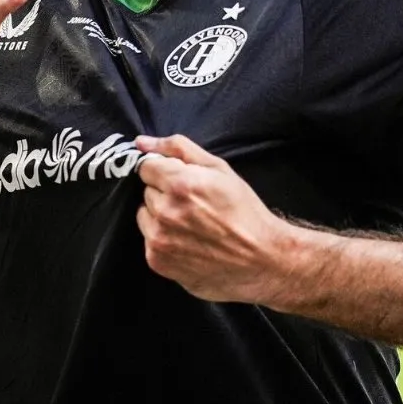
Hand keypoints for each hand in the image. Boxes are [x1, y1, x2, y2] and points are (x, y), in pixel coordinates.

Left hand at [135, 134, 290, 304]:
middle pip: (147, 192)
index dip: (164, 171)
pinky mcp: (158, 261)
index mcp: (180, 184)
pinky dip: (163, 239)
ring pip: (145, 216)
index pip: (145, 167)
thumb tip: (142, 142)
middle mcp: (165, 212)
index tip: (180, 180)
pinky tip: (187, 241)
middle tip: (193, 204)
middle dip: (164, 193)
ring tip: (190, 224)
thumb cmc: (243, 210)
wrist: (260, 258)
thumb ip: (177, 148)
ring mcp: (159, 239)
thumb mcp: (219, 168)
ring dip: (160, 216)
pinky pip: (149, 240)